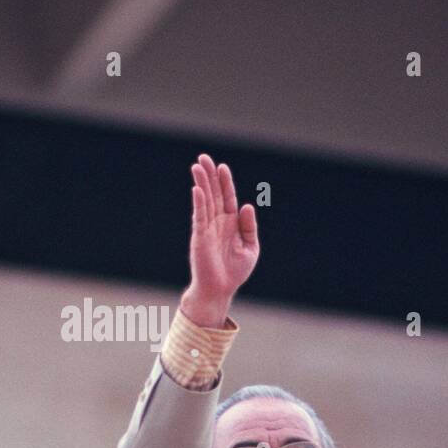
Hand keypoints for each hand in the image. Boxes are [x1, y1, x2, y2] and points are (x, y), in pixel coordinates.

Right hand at [180, 153, 258, 327]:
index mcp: (231, 224)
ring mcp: (207, 228)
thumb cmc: (234, 272)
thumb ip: (249, 226)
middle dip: (209, 176)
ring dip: (202, 183)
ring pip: (205, 201)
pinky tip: (198, 189)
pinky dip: (199, 202)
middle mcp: (218, 222)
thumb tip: (246, 206)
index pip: (227, 197)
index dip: (225, 182)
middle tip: (203, 158)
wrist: (220, 289)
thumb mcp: (250, 247)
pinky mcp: (200, 236)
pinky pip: (199, 216)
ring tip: (197, 166)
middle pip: (214, 194)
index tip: (221, 166)